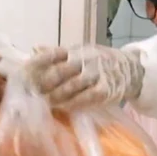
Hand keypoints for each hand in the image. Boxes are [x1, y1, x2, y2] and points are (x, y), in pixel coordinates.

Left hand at [26, 45, 143, 109]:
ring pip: (72, 86)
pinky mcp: (106, 89)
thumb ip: (57, 52)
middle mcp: (87, 60)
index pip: (54, 55)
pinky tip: (65, 107)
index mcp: (78, 50)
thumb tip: (34, 48)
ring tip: (44, 103)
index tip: (26, 77)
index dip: (39, 66)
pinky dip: (74, 103)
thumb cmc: (100, 62)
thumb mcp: (80, 52)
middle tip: (32, 94)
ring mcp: (97, 74)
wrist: (130, 69)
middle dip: (45, 84)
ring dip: (57, 96)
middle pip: (61, 71)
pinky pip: (87, 97)